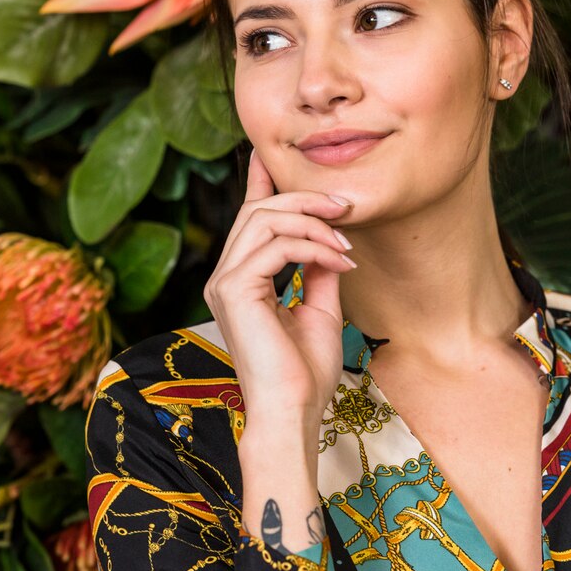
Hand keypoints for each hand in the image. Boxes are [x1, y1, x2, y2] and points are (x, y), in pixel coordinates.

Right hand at [203, 148, 353, 420]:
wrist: (294, 412)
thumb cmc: (304, 373)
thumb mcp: (319, 309)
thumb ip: (317, 270)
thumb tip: (328, 238)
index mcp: (239, 282)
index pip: (249, 221)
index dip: (260, 184)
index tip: (270, 157)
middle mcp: (224, 278)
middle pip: (258, 212)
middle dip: (305, 201)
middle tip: (346, 207)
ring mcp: (224, 283)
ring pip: (263, 220)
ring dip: (312, 222)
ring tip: (345, 242)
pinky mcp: (233, 290)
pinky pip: (275, 245)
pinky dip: (312, 246)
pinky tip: (338, 262)